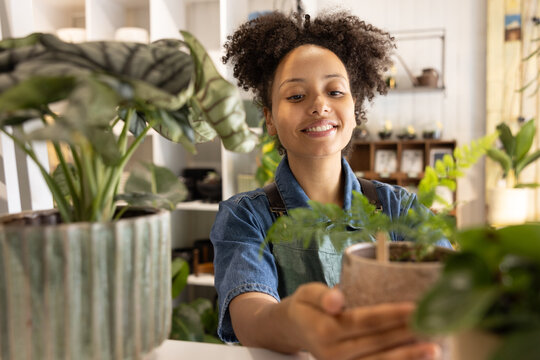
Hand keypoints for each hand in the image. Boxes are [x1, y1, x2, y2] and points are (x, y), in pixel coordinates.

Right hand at [281, 282, 439, 359]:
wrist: (294, 330)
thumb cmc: (307, 306)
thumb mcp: (308, 293)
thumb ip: (322, 295)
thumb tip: (337, 300)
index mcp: (324, 330)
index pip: (364, 321)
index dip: (391, 315)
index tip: (414, 307)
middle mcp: (333, 353)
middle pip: (377, 343)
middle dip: (406, 335)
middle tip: (433, 324)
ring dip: (408, 357)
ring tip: (434, 348)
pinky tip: (417, 359)